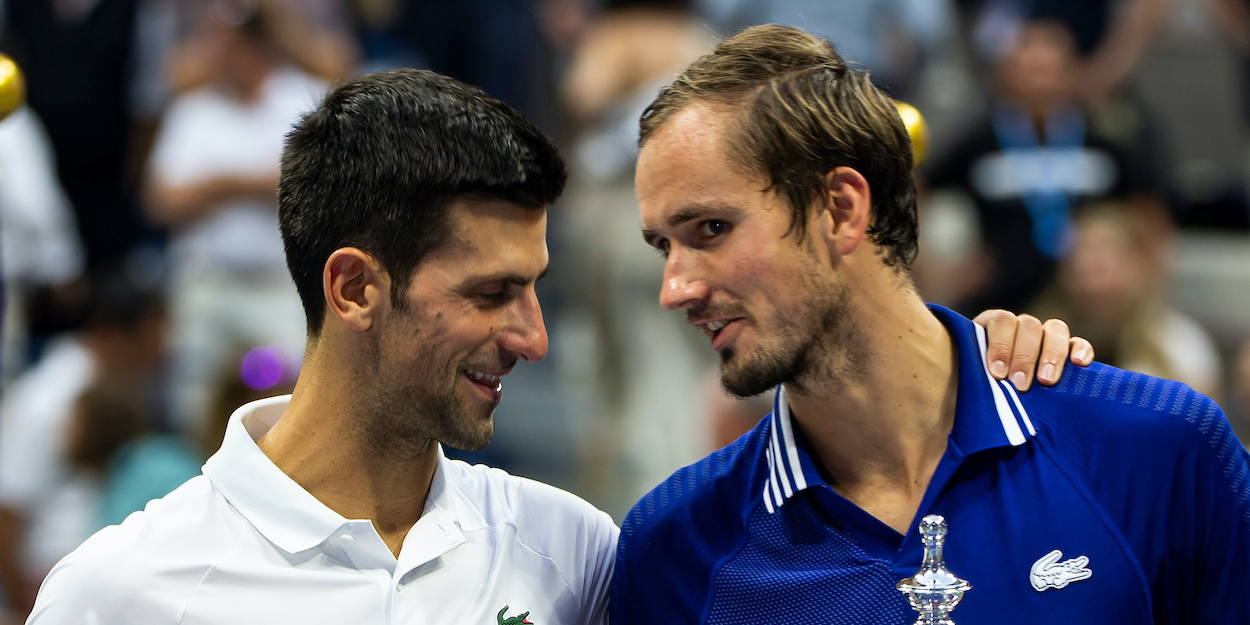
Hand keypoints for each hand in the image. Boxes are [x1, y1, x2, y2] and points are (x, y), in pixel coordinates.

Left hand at [973, 311, 1093, 391]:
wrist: (991, 396)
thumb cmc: (975, 388)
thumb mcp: (967, 378)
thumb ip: (964, 378)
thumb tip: (939, 401)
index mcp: (993, 325)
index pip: (1001, 321)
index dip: (1000, 345)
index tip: (996, 374)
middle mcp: (1020, 326)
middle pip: (1029, 325)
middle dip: (1024, 356)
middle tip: (1019, 384)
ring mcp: (1045, 336)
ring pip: (1055, 329)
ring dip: (1052, 354)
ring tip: (1046, 381)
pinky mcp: (1067, 350)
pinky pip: (1078, 342)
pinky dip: (1081, 350)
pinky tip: (1079, 365)